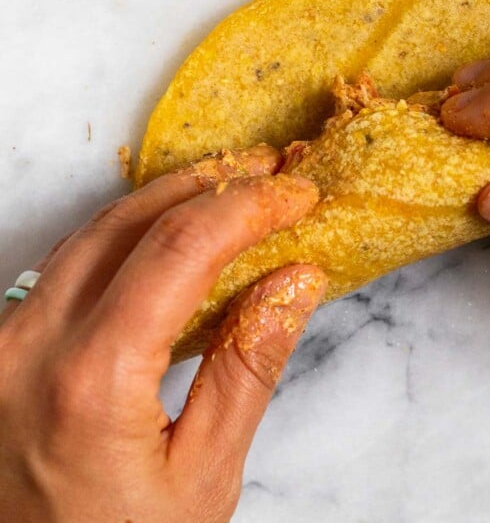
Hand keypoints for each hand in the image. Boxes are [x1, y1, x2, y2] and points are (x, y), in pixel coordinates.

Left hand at [0, 147, 325, 522]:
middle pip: (129, 221)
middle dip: (207, 184)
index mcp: (90, 380)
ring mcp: (3, 346)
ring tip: (225, 187)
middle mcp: (30, 346)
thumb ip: (249, 369)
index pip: (181, 248)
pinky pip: (61, 264)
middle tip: (267, 172)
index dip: (247, 207)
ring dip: (162, 200)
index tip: (296, 193)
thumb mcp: (202, 481)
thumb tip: (296, 279)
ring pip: (89, 232)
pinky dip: (119, 234)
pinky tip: (160, 233)